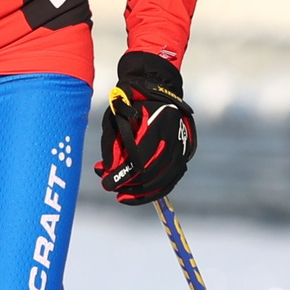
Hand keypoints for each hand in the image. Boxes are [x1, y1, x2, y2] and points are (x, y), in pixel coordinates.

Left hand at [97, 51, 196, 204]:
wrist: (157, 92)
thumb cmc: (132, 104)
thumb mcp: (116, 116)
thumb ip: (111, 142)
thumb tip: (106, 170)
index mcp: (158, 122)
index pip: (141, 156)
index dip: (123, 174)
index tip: (106, 183)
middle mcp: (175, 135)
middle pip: (154, 170)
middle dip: (131, 185)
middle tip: (113, 190)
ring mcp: (182, 147)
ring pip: (165, 179)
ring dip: (143, 193)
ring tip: (123, 197)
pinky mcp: (183, 156)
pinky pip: (171, 180)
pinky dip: (155, 191)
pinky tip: (138, 196)